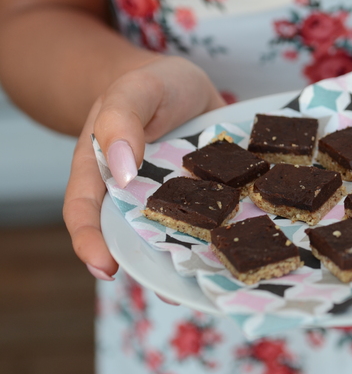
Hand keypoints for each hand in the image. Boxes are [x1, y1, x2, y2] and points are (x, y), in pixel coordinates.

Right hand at [63, 56, 225, 281]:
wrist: (182, 83)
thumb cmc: (148, 86)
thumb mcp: (133, 91)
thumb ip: (122, 122)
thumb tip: (122, 172)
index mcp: (102, 172)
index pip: (85, 212)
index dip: (90, 242)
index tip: (105, 268)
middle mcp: (136, 196)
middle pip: (136, 237)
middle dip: (152, 267)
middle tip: (172, 291)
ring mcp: (174, 200)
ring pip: (179, 235)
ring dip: (193, 259)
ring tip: (212, 282)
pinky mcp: (207, 197)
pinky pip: (214, 219)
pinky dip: (227, 233)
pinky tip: (245, 244)